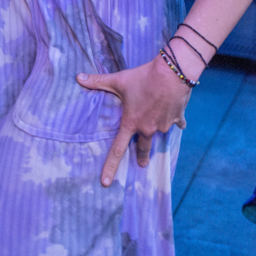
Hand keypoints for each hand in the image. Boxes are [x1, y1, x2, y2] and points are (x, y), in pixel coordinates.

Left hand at [77, 56, 189, 186]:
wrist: (172, 73)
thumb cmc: (144, 77)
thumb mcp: (119, 80)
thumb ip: (98, 81)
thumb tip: (78, 77)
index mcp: (132, 123)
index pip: (117, 150)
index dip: (110, 167)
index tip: (105, 183)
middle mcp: (148, 128)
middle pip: (143, 148)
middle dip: (142, 157)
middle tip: (141, 164)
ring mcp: (164, 125)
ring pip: (160, 133)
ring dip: (158, 131)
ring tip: (158, 128)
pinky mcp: (177, 118)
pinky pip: (177, 123)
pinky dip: (176, 121)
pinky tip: (177, 118)